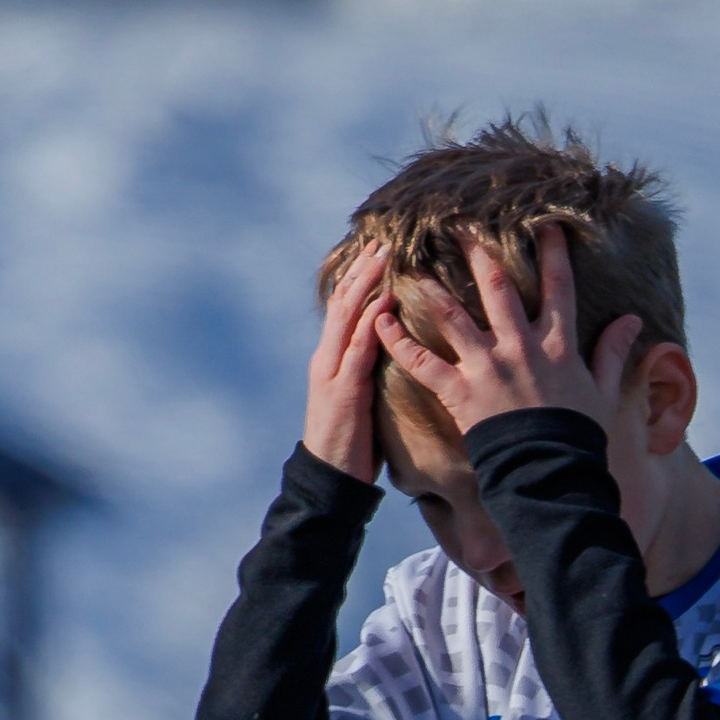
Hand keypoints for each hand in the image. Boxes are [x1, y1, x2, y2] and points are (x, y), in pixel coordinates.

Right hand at [300, 240, 389, 479]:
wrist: (329, 480)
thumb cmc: (350, 444)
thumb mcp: (359, 398)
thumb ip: (367, 370)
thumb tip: (392, 351)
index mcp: (331, 359)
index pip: (343, 308)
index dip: (358, 277)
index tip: (377, 250)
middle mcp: (327, 358)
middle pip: (343, 301)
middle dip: (362, 269)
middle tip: (383, 238)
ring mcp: (332, 372)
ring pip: (347, 316)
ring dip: (366, 283)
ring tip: (384, 255)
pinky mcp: (344, 390)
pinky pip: (358, 348)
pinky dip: (372, 321)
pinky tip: (385, 300)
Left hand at [374, 223, 644, 443]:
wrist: (550, 474)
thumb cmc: (579, 436)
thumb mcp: (604, 392)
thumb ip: (614, 353)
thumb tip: (634, 320)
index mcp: (558, 343)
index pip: (558, 285)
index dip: (552, 251)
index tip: (543, 222)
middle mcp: (521, 346)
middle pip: (497, 287)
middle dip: (479, 251)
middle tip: (459, 223)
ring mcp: (488, 368)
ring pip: (452, 317)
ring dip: (429, 288)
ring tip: (409, 263)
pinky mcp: (461, 393)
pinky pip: (423, 364)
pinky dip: (399, 343)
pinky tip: (380, 322)